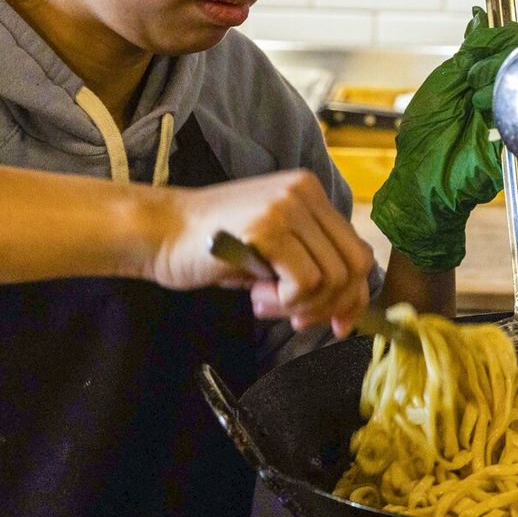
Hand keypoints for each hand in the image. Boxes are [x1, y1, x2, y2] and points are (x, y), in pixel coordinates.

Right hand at [149, 171, 376, 333]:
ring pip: (331, 278)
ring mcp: (287, 207)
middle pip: (354, 266)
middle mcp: (305, 193)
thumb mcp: (274, 251)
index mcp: (311, 193)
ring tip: (264, 301)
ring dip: (300, 305)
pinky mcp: (268, 227)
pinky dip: (286, 301)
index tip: (338, 323)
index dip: (354, 294)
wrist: (159, 232)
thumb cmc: (212, 247)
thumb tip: (349, 312)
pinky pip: (304, 282)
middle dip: (330, 305)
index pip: (358, 250)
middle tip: (293, 318)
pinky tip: (256, 295)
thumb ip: (312, 266)